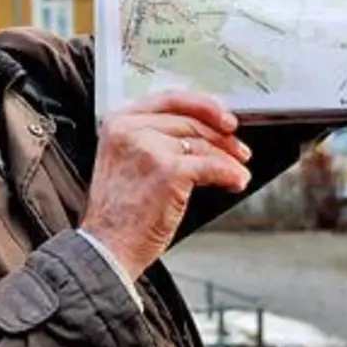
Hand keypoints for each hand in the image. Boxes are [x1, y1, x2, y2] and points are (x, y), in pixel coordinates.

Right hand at [79, 91, 251, 278]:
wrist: (107, 247)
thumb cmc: (117, 214)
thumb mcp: (126, 162)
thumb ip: (153, 139)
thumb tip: (200, 133)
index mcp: (118, 122)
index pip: (170, 99)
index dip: (203, 105)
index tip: (223, 117)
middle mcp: (131, 129)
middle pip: (190, 121)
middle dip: (222, 136)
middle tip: (238, 149)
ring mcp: (149, 148)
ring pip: (203, 144)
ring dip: (228, 159)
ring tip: (238, 172)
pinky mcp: (168, 171)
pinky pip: (212, 166)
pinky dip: (230, 174)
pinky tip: (236, 181)